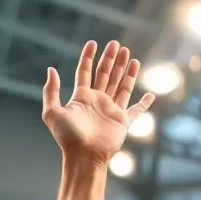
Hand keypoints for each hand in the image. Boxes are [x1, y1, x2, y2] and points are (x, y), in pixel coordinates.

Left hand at [42, 40, 153, 165]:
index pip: (84, 72)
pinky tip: (150, 95)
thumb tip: (51, 69)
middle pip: (105, 75)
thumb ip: (50, 92)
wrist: (84, 156)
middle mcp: (97, 102)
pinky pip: (136, 110)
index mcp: (81, 98)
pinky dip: (144, 104)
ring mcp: (111, 110)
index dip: (88, 57)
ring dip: (125, 70)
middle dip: (110, 59)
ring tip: (129, 54)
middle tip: (116, 44)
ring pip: (121, 85)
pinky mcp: (123, 121)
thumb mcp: (52, 113)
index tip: (92, 43)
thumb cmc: (68, 137)